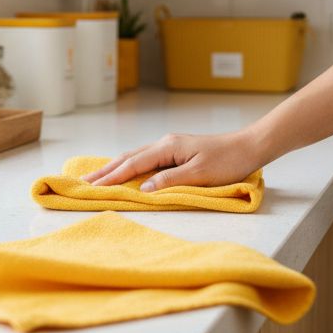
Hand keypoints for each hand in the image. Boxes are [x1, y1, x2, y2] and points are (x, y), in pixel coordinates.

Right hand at [82, 130, 269, 190]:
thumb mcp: (200, 174)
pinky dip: (129, 166)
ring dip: (114, 167)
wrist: (249, 146)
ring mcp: (170, 146)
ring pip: (135, 157)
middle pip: (128, 157)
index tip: (92, 187)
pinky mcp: (176, 151)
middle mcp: (165, 143)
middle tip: (83, 182)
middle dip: (105, 170)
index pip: (133, 164)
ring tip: (96, 177)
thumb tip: (143, 189)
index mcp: (168, 147)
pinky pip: (145, 159)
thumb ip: (170, 181)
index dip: (112, 177)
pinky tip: (124, 170)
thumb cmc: (229, 161)